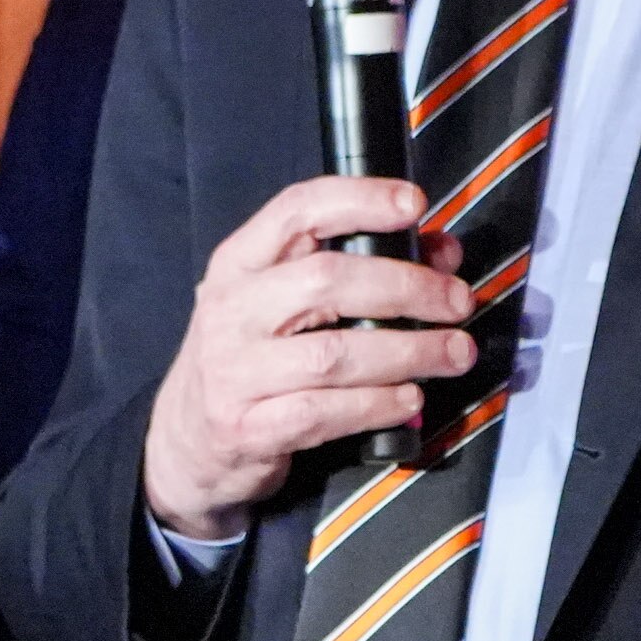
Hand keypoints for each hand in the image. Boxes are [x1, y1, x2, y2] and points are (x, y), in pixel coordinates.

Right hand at [141, 179, 474, 540]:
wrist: (185, 441)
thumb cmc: (249, 359)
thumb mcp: (284, 303)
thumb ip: (360, 269)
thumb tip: (440, 255)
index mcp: (239, 263)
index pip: (297, 211)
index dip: (360, 200)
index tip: (413, 204)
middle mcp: (231, 310)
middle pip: (327, 281)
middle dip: (406, 287)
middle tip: (455, 301)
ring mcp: (234, 372)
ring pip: (332, 354)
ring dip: (407, 351)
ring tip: (451, 353)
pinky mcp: (247, 428)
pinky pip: (324, 413)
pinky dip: (377, 405)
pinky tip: (409, 399)